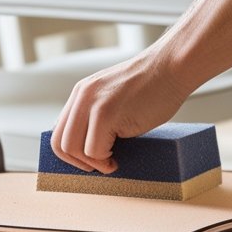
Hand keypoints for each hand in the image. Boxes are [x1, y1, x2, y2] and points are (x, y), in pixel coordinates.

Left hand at [51, 47, 190, 172]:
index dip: (72, 153)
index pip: (59, 131)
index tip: (92, 159)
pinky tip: (120, 154)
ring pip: (73, 149)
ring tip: (112, 160)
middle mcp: (82, 97)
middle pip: (59, 144)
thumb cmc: (154, 86)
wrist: (172, 67)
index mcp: (82, 93)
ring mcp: (92, 104)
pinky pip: (94, 150)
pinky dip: (106, 160)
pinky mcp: (106, 114)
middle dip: (79, 163)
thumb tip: (92, 147)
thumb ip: (98, 114)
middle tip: (102, 164)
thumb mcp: (115, 97)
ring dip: (93, 162)